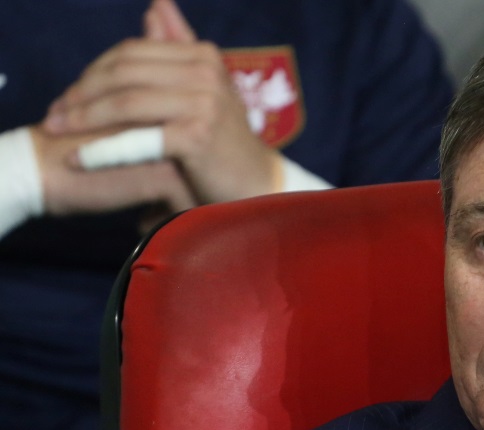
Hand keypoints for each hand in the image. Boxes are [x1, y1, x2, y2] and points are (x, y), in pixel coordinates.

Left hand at [42, 0, 279, 205]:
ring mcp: (204, 102)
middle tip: (53, 114)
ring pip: (125, 101)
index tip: (69, 96)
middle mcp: (206, 72)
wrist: (256, 184)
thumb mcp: (204, 86)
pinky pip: (135, 138)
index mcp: (203, 55)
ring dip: (83, 117)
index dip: (94, 71)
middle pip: (124, 72)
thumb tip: (156, 3)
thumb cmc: (224, 139)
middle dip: (82, 93)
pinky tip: (79, 160)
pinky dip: (102, 150)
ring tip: (58, 131)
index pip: (131, 52)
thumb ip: (178, 44)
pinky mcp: (197, 135)